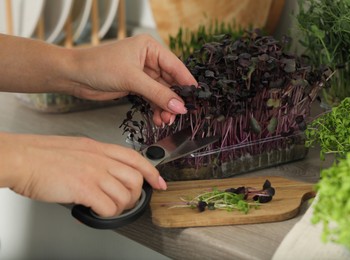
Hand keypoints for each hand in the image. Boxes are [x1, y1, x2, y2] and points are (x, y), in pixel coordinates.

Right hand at [0, 132, 165, 216]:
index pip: (136, 158)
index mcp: (99, 148)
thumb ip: (95, 160)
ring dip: (120, 207)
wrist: (21, 158)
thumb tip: (105, 177)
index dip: (152, 172)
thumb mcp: (76, 149)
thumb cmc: (41, 155)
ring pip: (125, 195)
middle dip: (135, 195)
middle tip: (125, 202)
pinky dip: (106, 213)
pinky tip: (95, 210)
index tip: (159, 182)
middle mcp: (101, 159)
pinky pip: (109, 207)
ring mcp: (94, 173)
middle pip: (136, 179)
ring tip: (107, 207)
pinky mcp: (85, 188)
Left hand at [69, 34, 196, 125]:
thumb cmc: (98, 66)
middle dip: (173, 100)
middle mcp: (148, 59)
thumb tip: (179, 106)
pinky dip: (155, 109)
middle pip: (170, 82)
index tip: (195, 98)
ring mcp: (142, 74)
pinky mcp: (135, 86)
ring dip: (164, 107)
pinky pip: (152, 98)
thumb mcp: (132, 79)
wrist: (74, 76)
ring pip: (161, 93)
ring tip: (165, 121)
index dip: (186, 83)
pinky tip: (157, 119)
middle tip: (177, 115)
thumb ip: (157, 93)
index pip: (175, 66)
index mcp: (150, 48)